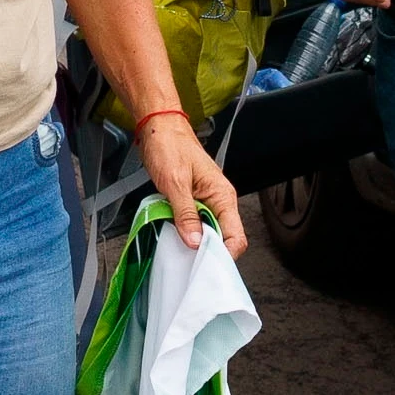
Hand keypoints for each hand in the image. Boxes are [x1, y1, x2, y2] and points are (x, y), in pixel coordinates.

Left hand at [136, 114, 246, 255]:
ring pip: (206, 233)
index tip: (206, 265)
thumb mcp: (175, 182)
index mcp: (223, 196)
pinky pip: (193, 224)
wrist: (158, 128)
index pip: (236, 236)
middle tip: (187, 262)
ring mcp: (205, 202)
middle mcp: (218, 201)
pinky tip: (171, 235)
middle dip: (206, 252)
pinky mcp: (192, 202)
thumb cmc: (169, 147)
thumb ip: (185, 214)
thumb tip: (195, 242)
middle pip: (222, 239)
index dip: (224, 254)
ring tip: (176, 247)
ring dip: (193, 242)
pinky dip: (184, 232)